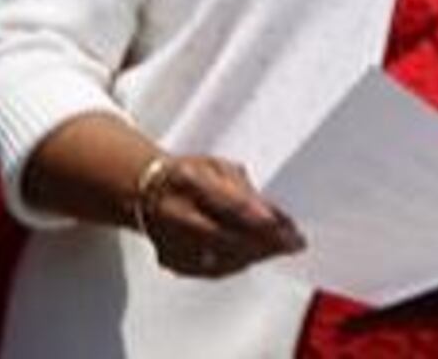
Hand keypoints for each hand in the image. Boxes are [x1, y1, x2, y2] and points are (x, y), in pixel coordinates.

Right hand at [135, 152, 304, 280]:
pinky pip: (208, 270)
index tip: (288, 228)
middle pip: (225, 237)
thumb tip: (275, 216)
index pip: (230, 205)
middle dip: (263, 243)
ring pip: (218, 259)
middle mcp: (174, 213)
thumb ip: (245, 191)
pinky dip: (235, 264)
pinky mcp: (168, 259)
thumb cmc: (188, 175)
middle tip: (293, 244)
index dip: (262, 220)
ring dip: (254, 256)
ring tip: (280, 249)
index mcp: (188, 181)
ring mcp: (168, 240)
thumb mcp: (218, 168)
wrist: (144, 190)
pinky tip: (254, 256)